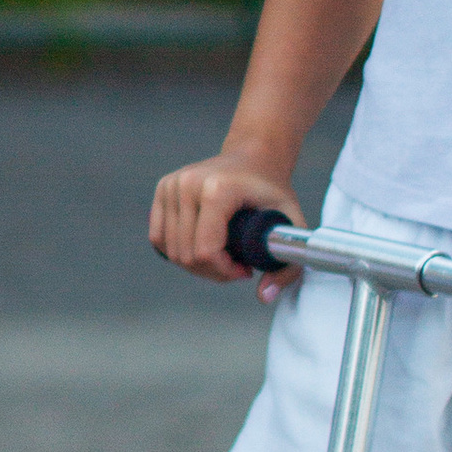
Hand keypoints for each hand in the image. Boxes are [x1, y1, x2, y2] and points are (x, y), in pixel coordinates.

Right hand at [149, 153, 303, 287]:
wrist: (253, 155)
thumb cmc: (271, 189)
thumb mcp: (292, 221)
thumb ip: (288, 265)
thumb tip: (263, 296)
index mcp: (217, 189)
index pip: (205, 250)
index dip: (224, 271)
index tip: (244, 269)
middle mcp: (188, 184)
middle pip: (186, 254)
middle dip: (212, 271)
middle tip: (235, 265)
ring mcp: (172, 185)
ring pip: (171, 250)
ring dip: (195, 264)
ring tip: (221, 256)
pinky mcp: (163, 188)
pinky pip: (159, 237)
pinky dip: (178, 251)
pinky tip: (201, 247)